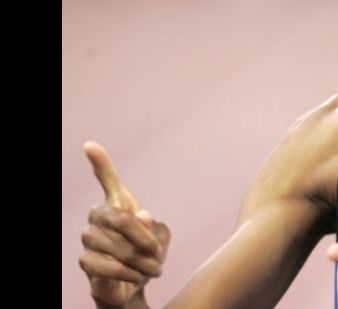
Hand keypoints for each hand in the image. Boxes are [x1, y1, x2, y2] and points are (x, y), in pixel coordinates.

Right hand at [79, 141, 170, 306]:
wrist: (133, 285)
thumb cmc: (145, 255)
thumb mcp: (158, 239)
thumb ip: (152, 226)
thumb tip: (142, 214)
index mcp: (119, 204)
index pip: (108, 179)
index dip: (100, 162)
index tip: (90, 145)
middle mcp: (98, 216)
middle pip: (124, 220)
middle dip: (147, 241)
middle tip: (158, 255)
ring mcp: (89, 237)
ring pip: (121, 247)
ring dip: (142, 263)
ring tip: (151, 269)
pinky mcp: (85, 261)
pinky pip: (110, 267)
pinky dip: (129, 274)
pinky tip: (135, 277)